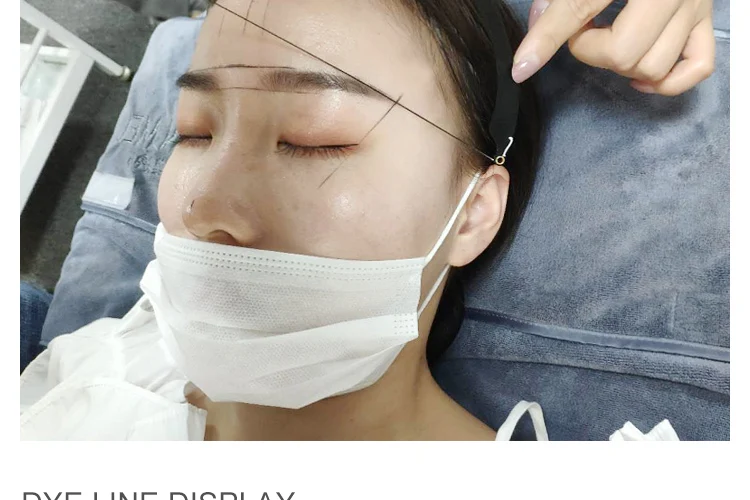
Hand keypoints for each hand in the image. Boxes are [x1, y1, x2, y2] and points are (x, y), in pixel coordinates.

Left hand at [512, 0, 715, 95]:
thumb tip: (535, 29)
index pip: (577, 9)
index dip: (545, 41)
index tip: (522, 67)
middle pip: (623, 53)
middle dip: (592, 52)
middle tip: (585, 31)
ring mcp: (695, 4)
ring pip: (655, 66)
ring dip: (624, 65)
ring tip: (612, 39)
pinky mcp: (709, 18)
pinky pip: (697, 67)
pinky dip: (667, 81)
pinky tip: (640, 73)